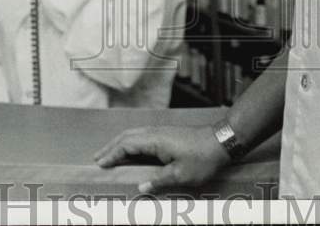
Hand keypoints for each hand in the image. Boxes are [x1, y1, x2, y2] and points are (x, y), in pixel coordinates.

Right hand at [94, 124, 231, 193]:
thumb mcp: (181, 175)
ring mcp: (162, 132)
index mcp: (155, 140)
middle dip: (111, 147)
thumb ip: (158, 181)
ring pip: (135, 134)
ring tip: (110, 154)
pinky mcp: (168, 134)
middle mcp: (156, 132)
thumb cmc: (203, 159)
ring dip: (121, 143)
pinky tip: (132, 151)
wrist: (222, 141)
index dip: (112, 154)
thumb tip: (140, 188)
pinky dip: (132, 142)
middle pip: (127, 136)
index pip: (127, 145)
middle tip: (97, 158)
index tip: (99, 164)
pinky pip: (143, 136)